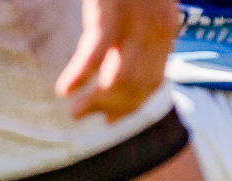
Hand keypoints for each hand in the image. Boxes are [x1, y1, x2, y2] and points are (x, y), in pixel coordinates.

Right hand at [56, 0, 180, 122]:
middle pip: (138, 86)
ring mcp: (136, 23)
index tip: (110, 119)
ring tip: (75, 112)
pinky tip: (65, 90)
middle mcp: (157, 30)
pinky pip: (95, 55)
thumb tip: (124, 63)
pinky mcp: (110, 13)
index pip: (152, 83)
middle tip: (82, 115)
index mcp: (166, 28)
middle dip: (111, 107)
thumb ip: (138, 32)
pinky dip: (79, 75)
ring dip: (97, 101)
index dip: (131, 105)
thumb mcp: (141, 6)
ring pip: (120, 79)